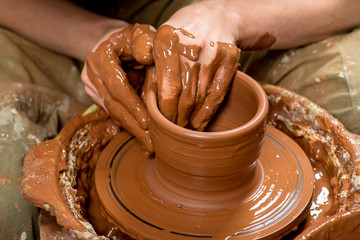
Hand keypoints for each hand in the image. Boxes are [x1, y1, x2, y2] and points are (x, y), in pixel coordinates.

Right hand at [81, 24, 155, 153]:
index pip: (116, 86)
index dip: (132, 105)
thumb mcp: (142, 33)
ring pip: (113, 113)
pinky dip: (129, 125)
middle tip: (152, 145)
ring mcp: (92, 87)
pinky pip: (114, 113)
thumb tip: (146, 57)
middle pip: (113, 105)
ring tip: (150, 148)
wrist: (116, 40)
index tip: (147, 122)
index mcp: (100, 57)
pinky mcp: (98, 96)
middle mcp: (92, 74)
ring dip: (132, 131)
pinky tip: (142, 139)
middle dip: (134, 126)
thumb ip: (145, 42)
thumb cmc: (134, 37)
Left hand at [152, 1, 240, 129]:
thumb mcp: (160, 40)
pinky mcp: (229, 60)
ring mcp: (213, 55)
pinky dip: (208, 112)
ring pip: (201, 98)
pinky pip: (218, 93)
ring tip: (184, 130)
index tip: (162, 123)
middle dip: (177, 119)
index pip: (168, 88)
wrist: (215, 16)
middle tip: (172, 130)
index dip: (166, 111)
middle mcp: (191, 48)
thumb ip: (152, 67)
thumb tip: (148, 101)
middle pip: (185, 97)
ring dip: (191, 119)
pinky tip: (200, 124)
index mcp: (167, 42)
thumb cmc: (182, 33)